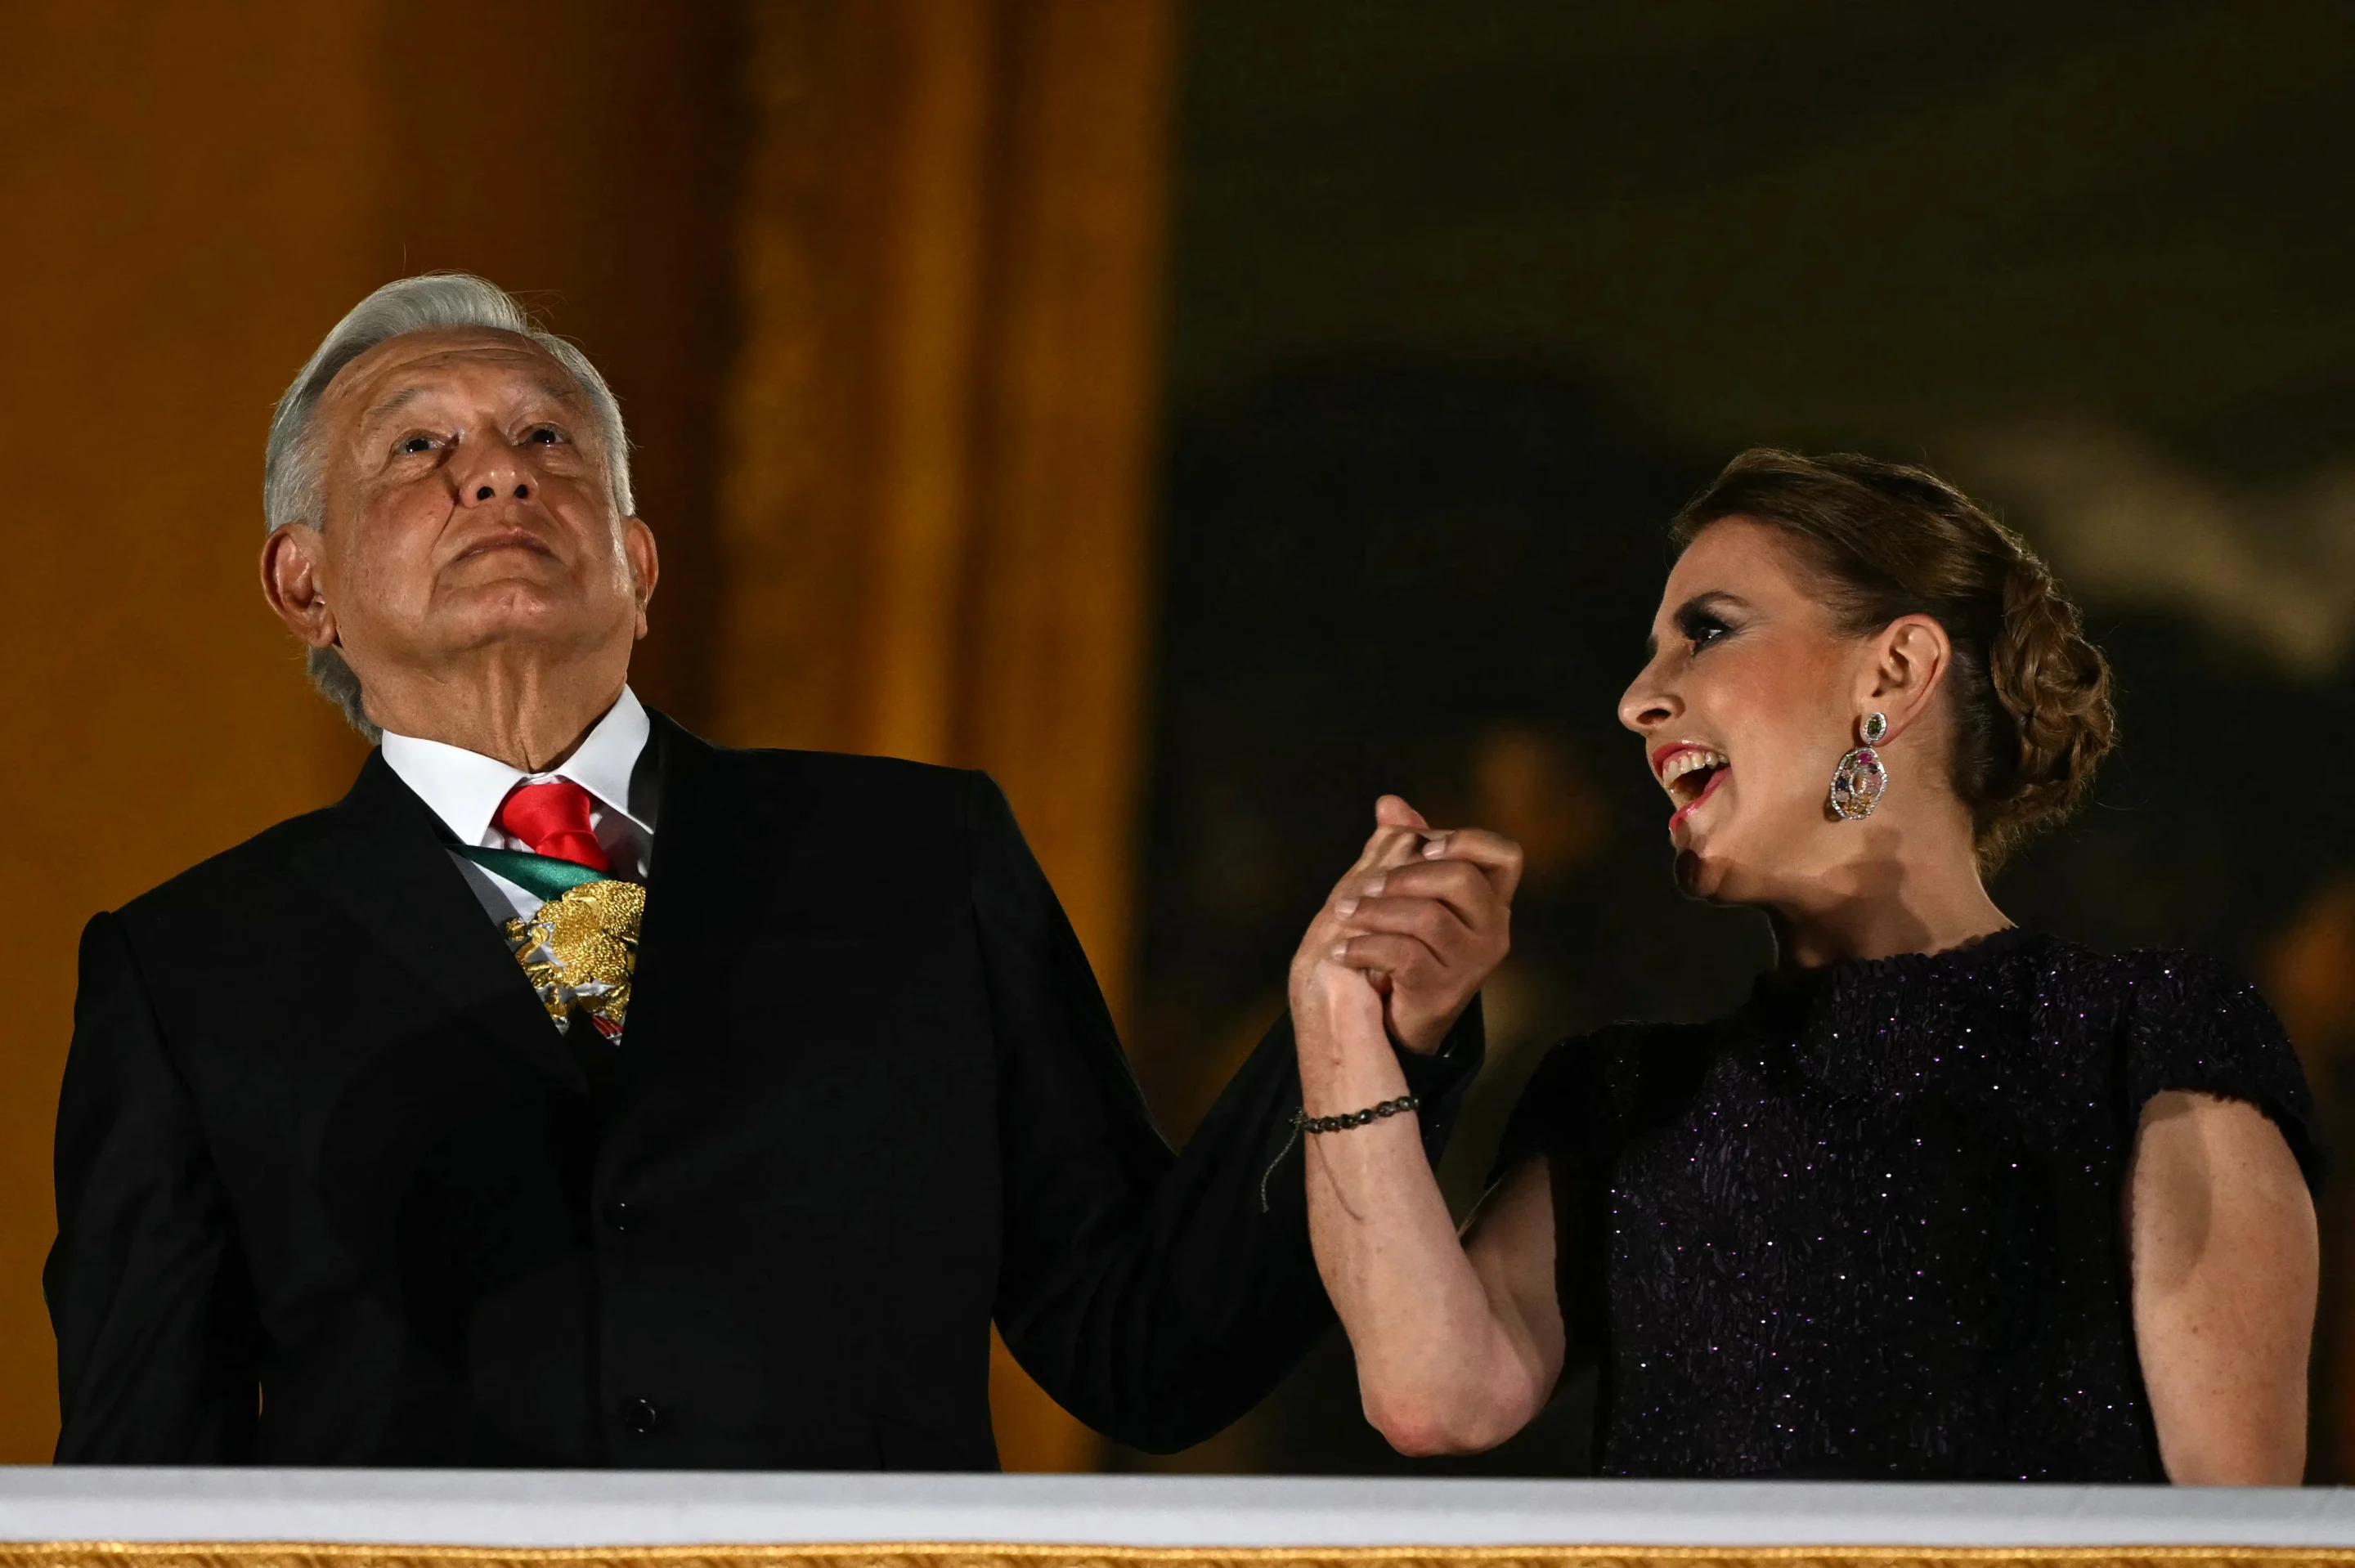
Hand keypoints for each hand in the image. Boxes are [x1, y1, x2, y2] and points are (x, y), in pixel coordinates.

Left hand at [1294, 796, 1522, 1054]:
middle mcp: (1494, 929)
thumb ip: (1404, 847)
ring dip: (1375, 910)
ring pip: (1428, 917)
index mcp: (1491, 898)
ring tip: (1343, 913)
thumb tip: (1389, 804)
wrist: (1402, 1017)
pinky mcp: (1445, 991)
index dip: (1468, 841)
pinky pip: (1404, 955)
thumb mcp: (1408, 893)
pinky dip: (1365, 947)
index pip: (1505, 855)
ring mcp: (1473, 962)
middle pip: (1461, 879)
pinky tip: (1342, 950)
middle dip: (1405, 874)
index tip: (1425, 847)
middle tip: (1366, 883)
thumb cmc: (1409, 944)